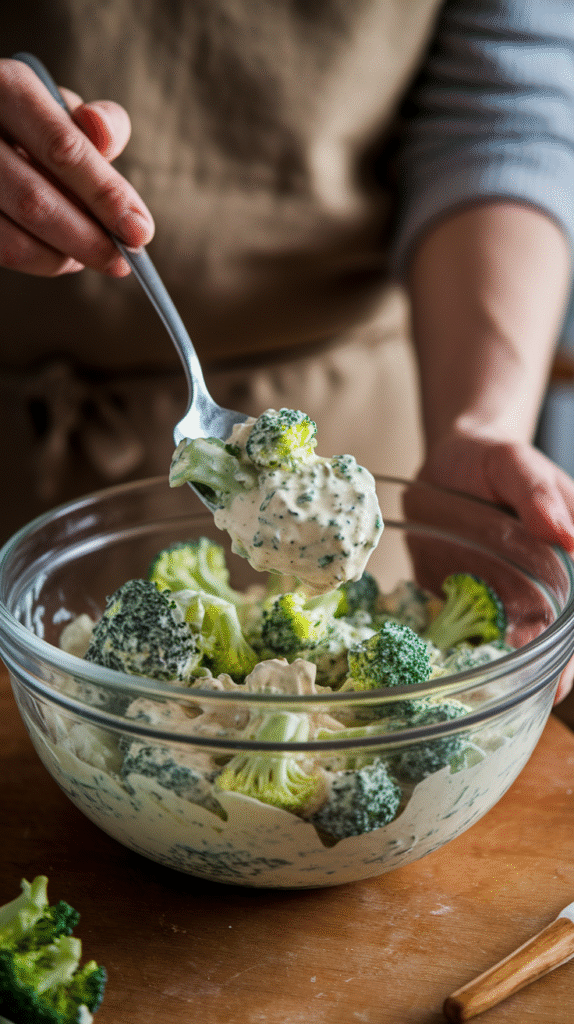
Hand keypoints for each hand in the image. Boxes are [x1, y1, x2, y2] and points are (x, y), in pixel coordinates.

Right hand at [0, 58, 153, 276]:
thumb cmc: (37, 124)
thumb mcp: (68, 110)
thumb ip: (99, 125)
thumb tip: (106, 139)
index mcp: (8, 88)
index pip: (63, 148)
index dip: (106, 196)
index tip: (140, 231)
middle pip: (34, 201)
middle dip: (87, 239)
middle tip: (123, 261)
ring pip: (12, 239)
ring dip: (62, 258)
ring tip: (94, 256)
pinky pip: (2, 251)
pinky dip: (39, 261)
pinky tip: (62, 256)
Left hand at [417, 426, 573, 701]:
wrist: (451, 457)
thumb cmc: (494, 461)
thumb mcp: (516, 464)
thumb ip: (540, 496)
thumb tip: (568, 535)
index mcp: (558, 572)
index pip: (567, 631)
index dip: (565, 663)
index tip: (554, 686)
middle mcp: (524, 595)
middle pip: (530, 650)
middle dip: (519, 677)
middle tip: (499, 695)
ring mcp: (483, 602)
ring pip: (485, 649)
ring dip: (476, 672)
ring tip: (461, 692)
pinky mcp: (444, 601)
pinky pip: (441, 633)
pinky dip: (434, 649)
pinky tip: (424, 662)